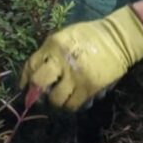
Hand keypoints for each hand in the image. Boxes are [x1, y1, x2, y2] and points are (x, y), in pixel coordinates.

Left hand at [19, 6, 142, 110]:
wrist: (117, 38)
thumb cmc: (89, 36)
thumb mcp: (64, 36)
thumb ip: (50, 52)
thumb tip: (36, 73)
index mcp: (53, 44)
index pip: (31, 65)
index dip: (25, 79)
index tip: (25, 87)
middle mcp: (61, 60)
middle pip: (39, 83)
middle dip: (36, 94)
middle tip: (39, 98)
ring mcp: (75, 75)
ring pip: (56, 100)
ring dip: (55, 102)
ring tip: (59, 100)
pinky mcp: (89, 87)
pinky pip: (73, 105)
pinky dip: (70, 106)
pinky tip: (72, 101)